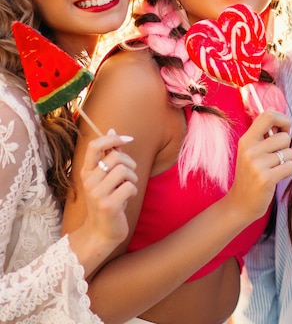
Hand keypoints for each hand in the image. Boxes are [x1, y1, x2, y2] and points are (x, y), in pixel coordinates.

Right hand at [79, 130, 137, 247]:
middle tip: (130, 175)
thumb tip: (112, 129)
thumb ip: (109, 156)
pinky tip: (127, 198)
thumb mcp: (105, 178)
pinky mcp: (109, 205)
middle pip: (115, 157)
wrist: (101, 232)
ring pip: (124, 171)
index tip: (128, 139)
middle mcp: (88, 181)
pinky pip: (130, 187)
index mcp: (86, 172)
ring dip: (133, 178)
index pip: (94, 145)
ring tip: (128, 188)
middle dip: (130, 163)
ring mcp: (97, 194)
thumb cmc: (107, 201)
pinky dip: (133, 191)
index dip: (113, 138)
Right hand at [227, 110, 291, 219]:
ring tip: (273, 169)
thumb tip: (272, 110)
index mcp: (246, 139)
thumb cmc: (250, 175)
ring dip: (287, 162)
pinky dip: (288, 172)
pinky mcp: (266, 178)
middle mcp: (250, 149)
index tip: (282, 131)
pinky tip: (276, 177)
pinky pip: (290, 166)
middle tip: (274, 159)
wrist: (241, 203)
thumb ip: (262, 133)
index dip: (282, 120)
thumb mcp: (250, 150)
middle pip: (284, 137)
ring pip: (289, 153)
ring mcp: (257, 164)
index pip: (268, 115)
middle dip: (286, 148)